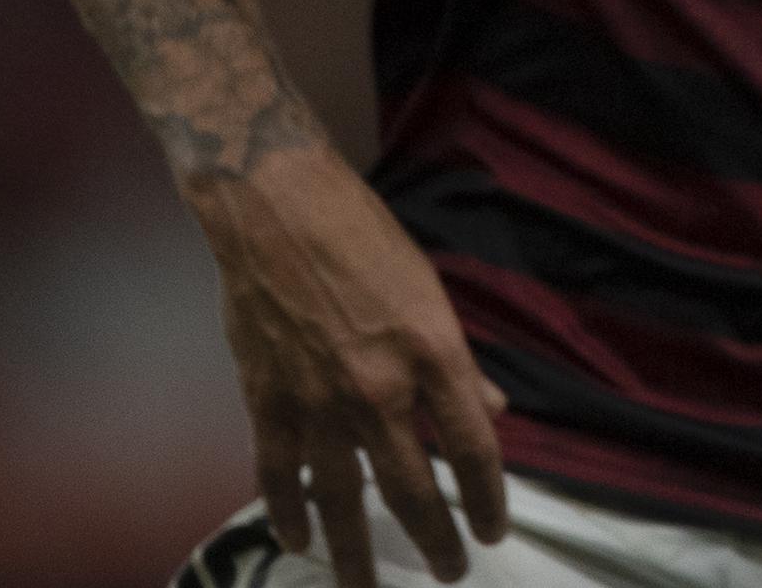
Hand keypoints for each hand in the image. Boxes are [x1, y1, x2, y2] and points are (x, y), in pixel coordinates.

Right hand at [188, 142, 510, 587]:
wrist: (277, 210)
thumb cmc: (364, 237)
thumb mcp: (432, 292)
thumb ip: (460, 364)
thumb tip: (494, 412)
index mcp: (433, 354)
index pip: (473, 446)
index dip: (487, 497)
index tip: (493, 531)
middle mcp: (380, 389)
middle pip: (413, 487)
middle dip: (435, 539)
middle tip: (449, 572)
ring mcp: (319, 401)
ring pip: (342, 498)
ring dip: (356, 551)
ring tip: (367, 586)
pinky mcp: (268, 400)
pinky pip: (278, 474)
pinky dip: (287, 513)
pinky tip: (298, 542)